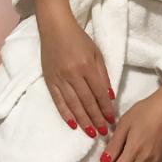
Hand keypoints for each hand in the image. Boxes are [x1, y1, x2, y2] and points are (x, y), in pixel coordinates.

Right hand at [38, 12, 115, 138]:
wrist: (55, 28)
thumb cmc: (79, 39)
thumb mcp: (96, 53)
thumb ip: (103, 75)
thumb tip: (110, 97)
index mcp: (87, 66)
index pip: (98, 92)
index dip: (106, 108)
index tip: (112, 120)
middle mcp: (73, 74)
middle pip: (86, 102)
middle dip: (96, 119)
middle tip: (104, 133)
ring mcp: (60, 78)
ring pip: (73, 105)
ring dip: (83, 121)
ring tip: (91, 133)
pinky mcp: (50, 81)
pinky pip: (58, 101)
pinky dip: (65, 114)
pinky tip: (73, 125)